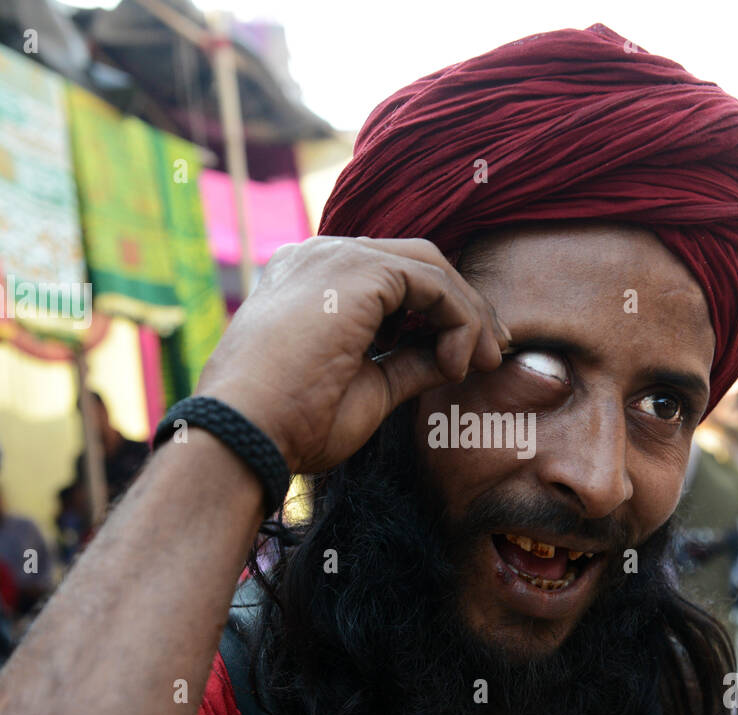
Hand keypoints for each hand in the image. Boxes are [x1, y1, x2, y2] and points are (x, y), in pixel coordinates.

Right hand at [194, 237, 508, 473]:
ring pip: (431, 268)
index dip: (441, 311)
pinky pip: (433, 284)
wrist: (244, 434)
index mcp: (312, 281)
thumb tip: (453, 356)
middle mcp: (322, 257)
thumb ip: (409, 362)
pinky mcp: (357, 270)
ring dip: (467, 316)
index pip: (393, 278)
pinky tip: (454, 364)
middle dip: (465, 307)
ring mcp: (337, 257)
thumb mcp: (368, 388)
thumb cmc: (292, 424)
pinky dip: (457, 321)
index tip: (468, 357)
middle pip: (418, 263)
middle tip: (493, 353)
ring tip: (481, 364)